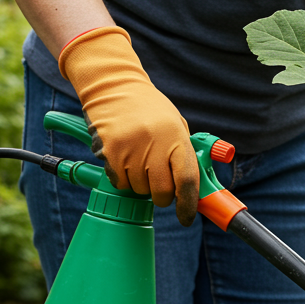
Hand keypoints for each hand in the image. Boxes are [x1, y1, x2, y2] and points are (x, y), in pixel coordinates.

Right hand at [58, 26, 199, 224]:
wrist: (115, 87)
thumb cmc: (150, 109)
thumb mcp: (176, 125)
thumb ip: (185, 154)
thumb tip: (195, 189)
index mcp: (177, 138)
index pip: (187, 180)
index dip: (188, 204)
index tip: (187, 217)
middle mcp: (155, 145)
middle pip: (162, 192)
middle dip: (163, 196)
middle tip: (160, 184)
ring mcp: (130, 150)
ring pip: (139, 189)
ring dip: (141, 185)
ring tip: (140, 162)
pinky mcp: (109, 153)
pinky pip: (119, 182)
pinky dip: (123, 179)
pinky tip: (125, 160)